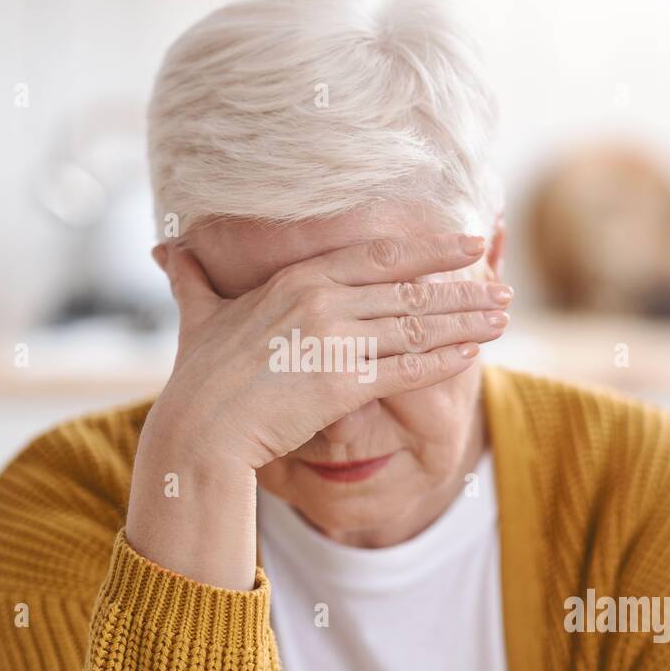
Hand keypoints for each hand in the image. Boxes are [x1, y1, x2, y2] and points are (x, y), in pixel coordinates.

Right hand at [125, 232, 511, 588]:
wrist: (198, 427)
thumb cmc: (196, 374)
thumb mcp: (197, 314)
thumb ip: (193, 278)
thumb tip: (167, 252)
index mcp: (297, 279)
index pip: (379, 254)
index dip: (430, 248)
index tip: (467, 243)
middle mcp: (322, 301)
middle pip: (409, 287)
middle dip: (462, 286)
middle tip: (502, 286)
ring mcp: (335, 341)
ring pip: (416, 325)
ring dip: (466, 321)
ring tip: (502, 317)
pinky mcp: (343, 385)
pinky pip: (407, 368)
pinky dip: (443, 360)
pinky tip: (473, 355)